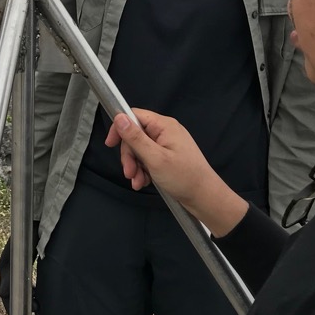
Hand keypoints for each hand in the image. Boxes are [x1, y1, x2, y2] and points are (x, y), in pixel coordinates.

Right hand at [106, 108, 248, 236]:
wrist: (205, 198)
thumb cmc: (183, 177)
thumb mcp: (154, 158)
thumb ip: (135, 138)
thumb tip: (119, 117)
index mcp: (164, 125)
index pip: (134, 116)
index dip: (120, 128)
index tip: (110, 144)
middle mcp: (165, 131)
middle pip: (135, 136)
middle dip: (129, 156)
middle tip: (129, 173)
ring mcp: (167, 144)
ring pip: (140, 150)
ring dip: (135, 166)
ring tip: (137, 182)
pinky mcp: (168, 157)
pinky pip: (148, 159)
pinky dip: (143, 170)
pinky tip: (143, 182)